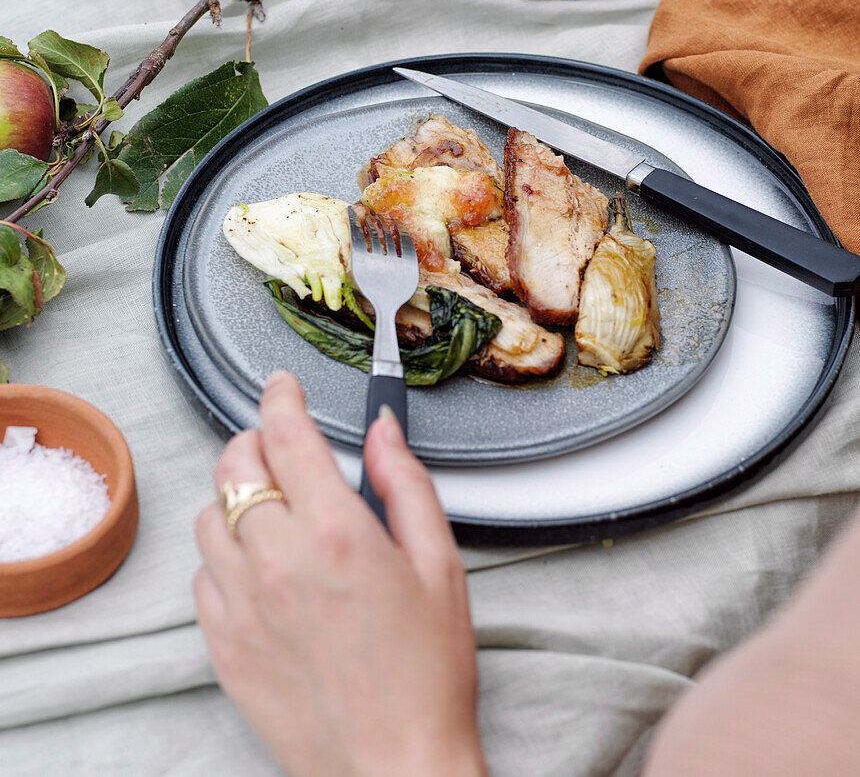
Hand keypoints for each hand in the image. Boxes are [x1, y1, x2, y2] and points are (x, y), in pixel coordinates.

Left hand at [194, 372, 487, 776]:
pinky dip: (224, 557)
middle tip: (279, 447)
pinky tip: (260, 569)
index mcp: (336, 532)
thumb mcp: (439, 564)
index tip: (282, 387)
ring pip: (209, 516)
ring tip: (271, 510)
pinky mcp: (224, 646)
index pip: (288, 436)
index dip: (281, 397)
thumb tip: (383, 431)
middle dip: (254, 440)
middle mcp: (278, 560)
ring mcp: (242, 605)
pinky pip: (201, 577)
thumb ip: (406, 484)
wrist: (394, 766)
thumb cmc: (426, 673)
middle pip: (234, 464)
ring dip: (236, 497)